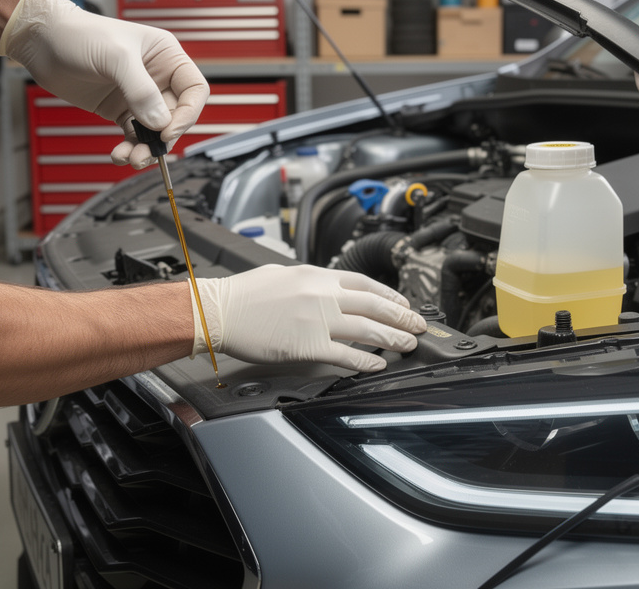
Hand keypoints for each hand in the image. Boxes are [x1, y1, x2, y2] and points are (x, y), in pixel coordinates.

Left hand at [0, 0, 209, 167]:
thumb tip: (159, 122)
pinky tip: (119, 153)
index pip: (194, 90)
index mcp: (166, 56)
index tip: (168, 130)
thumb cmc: (80, 34)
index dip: (188, 113)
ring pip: (155, 130)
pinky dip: (130, 147)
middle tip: (148, 150)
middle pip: (176, 116)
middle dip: (163, 137)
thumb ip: (140, 90)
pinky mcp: (119, 109)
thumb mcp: (115, 57)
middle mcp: (156, 77)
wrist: (44, 42)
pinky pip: (134, 135)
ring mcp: (137, 95)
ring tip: (132, 158)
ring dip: (147, 148)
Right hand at [192, 265, 427, 372]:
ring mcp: (318, 321)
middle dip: (402, 317)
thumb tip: (327, 288)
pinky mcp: (309, 346)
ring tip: (408, 344)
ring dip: (393, 338)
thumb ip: (310, 281)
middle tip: (418, 325)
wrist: (220, 312)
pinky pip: (347, 356)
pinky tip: (379, 365)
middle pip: (375, 306)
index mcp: (317, 275)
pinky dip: (367, 362)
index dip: (390, 295)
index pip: (365, 284)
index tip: (403, 304)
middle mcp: (323, 295)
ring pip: (369, 330)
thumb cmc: (244, 295)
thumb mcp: (282, 273)